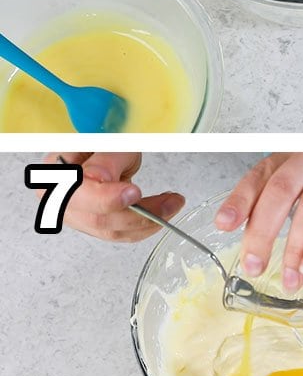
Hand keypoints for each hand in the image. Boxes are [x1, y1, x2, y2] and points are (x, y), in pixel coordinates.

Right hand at [44, 152, 185, 241]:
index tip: (134, 193)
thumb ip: (105, 159)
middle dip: (140, 213)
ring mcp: (77, 216)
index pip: (77, 193)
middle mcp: (61, 200)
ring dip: (149, 222)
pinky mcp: (94, 225)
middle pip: (97, 218)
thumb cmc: (103, 143)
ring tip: (173, 204)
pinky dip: (145, 227)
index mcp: (56, 174)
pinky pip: (120, 233)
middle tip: (170, 201)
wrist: (101, 151)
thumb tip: (101, 178)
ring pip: (113, 230)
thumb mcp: (108, 142)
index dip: (106, 197)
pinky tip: (163, 213)